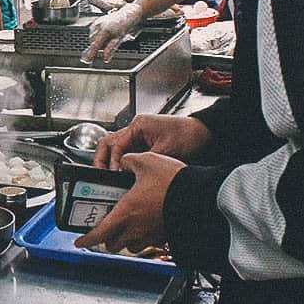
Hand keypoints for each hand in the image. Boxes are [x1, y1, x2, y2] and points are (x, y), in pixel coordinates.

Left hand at [75, 152, 183, 252]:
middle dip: (106, 239)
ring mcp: (152, 234)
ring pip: (131, 246)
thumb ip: (129, 161)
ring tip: (125, 227)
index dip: (86, 240)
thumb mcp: (145, 161)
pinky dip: (144, 237)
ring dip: (125, 240)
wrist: (199, 195)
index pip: (99, 234)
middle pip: (113, 244)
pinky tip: (147, 223)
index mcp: (125, 213)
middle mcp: (136, 229)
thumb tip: (124, 162)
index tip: (80, 242)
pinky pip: (150, 241)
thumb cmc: (172, 182)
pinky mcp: (166, 235)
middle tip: (103, 230)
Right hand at [83, 3, 143, 62]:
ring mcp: (96, 23)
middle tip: (109, 43)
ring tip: (109, 36)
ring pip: (92, 38)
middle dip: (99, 46)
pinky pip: (93, 32)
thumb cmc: (126, 25)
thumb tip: (106, 58)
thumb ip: (111, 49)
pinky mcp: (96, 22)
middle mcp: (98, 26)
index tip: (86, 60)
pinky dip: (98, 36)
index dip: (90, 53)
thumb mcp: (119, 39)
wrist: (128, 13)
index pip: (95, 45)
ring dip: (98, 40)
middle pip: (93, 42)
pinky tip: (106, 33)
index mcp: (104, 31)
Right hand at [94, 114, 209, 168]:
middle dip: (101, 159)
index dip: (112, 161)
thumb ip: (144, 160)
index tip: (113, 174)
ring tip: (109, 177)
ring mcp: (138, 136)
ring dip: (110, 162)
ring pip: (114, 148)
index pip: (115, 144)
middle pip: (108, 143)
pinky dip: (121, 164)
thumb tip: (127, 172)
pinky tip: (122, 175)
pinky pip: (126, 154)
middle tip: (100, 174)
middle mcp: (135, 129)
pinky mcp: (143, 144)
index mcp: (138, 126)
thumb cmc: (188, 135)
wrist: (203, 133)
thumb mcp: (165, 150)